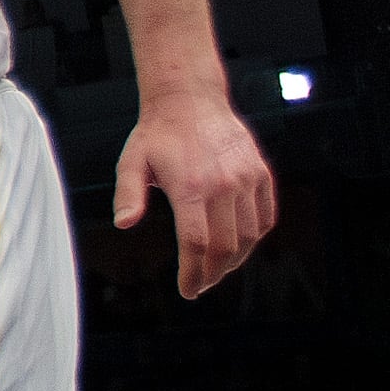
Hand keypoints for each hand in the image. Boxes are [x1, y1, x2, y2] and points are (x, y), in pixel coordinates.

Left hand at [109, 90, 276, 299]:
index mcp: (191, 187)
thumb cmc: (158, 134)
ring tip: (217, 270)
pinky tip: (238, 246)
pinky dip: (255, 238)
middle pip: (226, 246)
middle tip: (201, 285)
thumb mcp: (132, 162)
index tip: (188, 291)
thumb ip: (128, 195)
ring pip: (249, 236)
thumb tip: (124, 224)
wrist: (191, 100)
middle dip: (213, 274)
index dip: (193, 273)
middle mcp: (224, 184)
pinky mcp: (260, 173)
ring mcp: (247, 178)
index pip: (197, 244)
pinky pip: (265, 216)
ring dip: (235, 261)